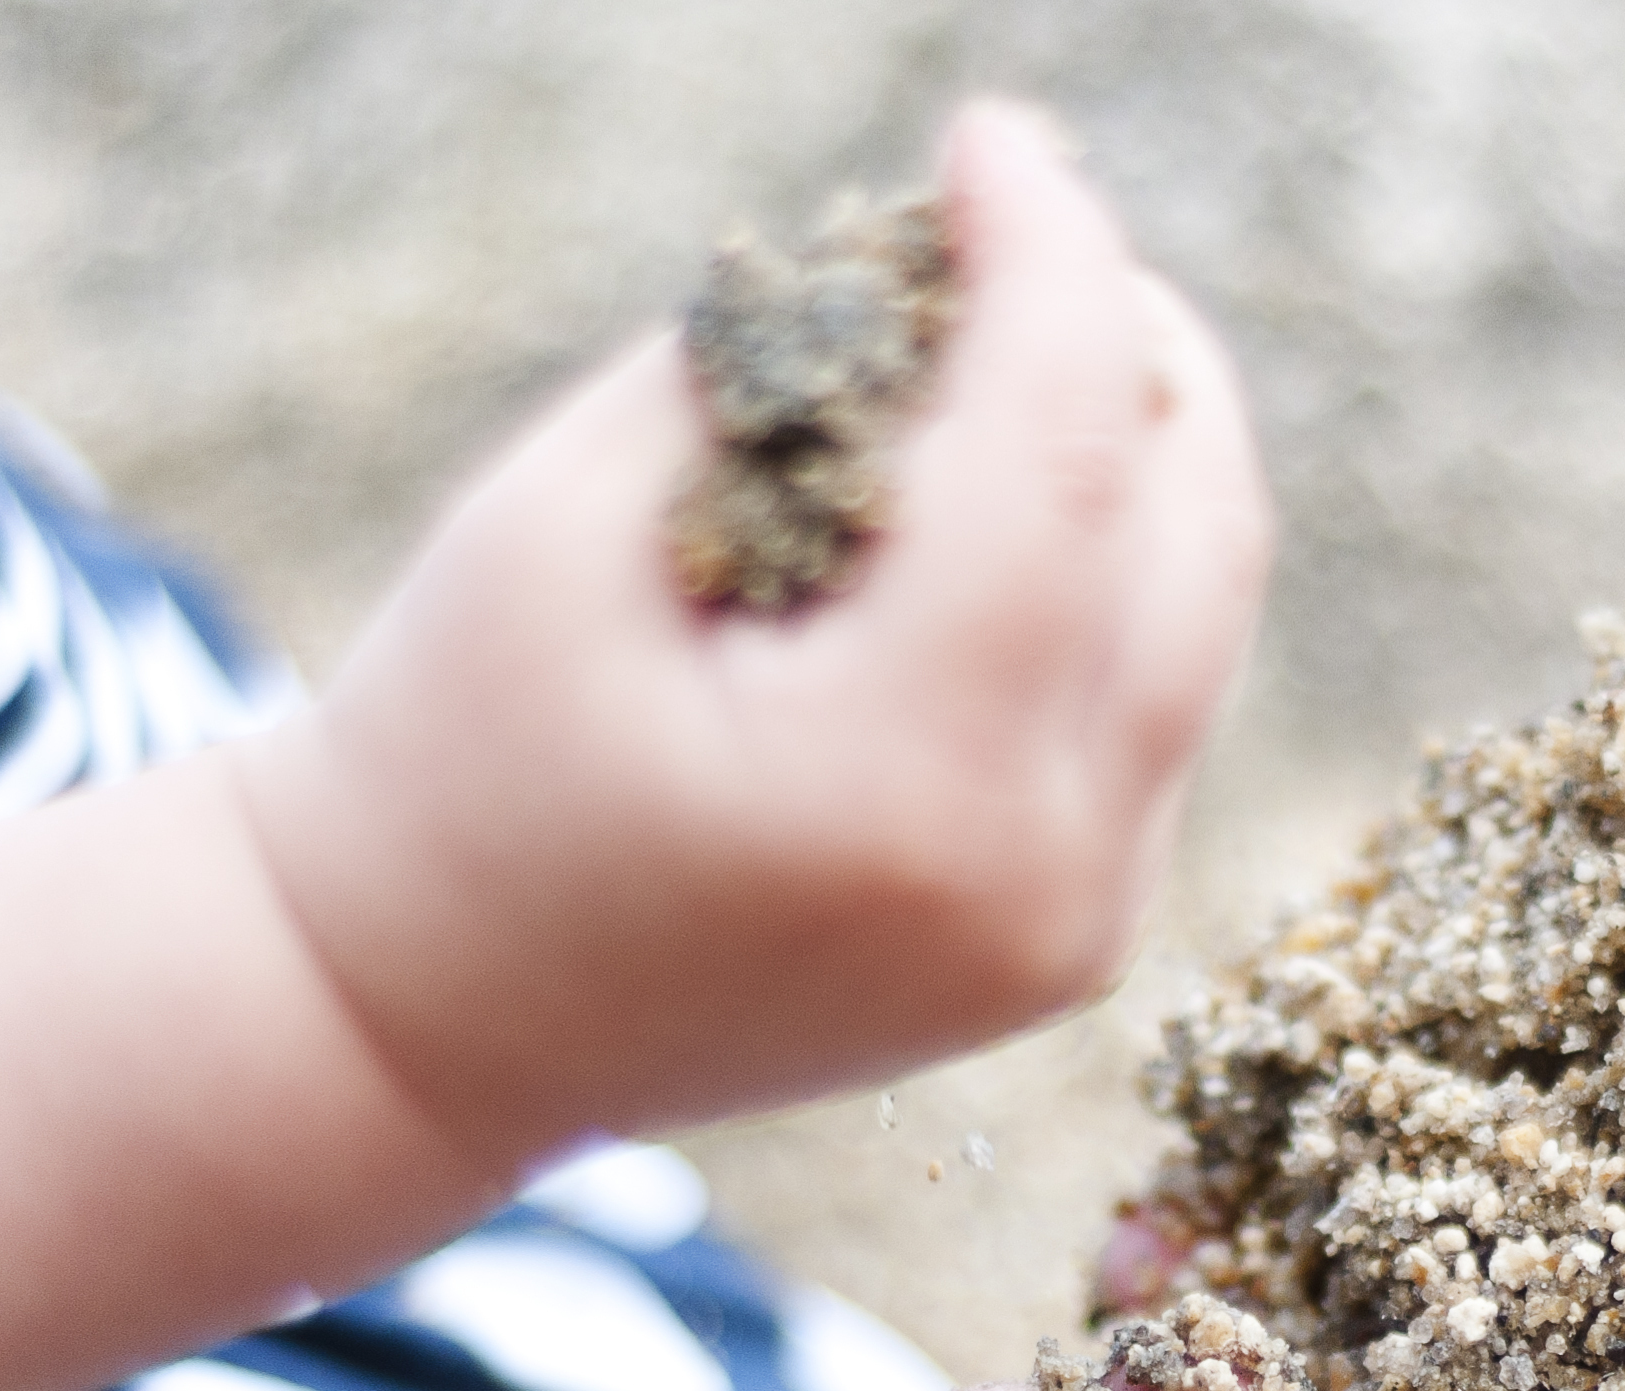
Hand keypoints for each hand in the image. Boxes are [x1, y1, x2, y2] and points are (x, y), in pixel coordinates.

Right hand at [233, 104, 1270, 1163]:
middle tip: (1003, 235)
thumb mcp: (570, 520)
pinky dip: (1100, 573)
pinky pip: (1152, 700)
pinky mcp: (1076, 936)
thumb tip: (950, 262)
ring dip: (1125, 450)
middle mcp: (1041, 875)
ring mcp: (1077, 924)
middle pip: (1194, 525)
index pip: (1066, 454)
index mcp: (906, 783)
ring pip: (1199, 609)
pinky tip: (974, 511)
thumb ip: (778, 374)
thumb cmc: (458, 750)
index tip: (991, 136)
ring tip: (979, 359)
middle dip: (1121, 337)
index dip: (1050, 257)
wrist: (425, 1020)